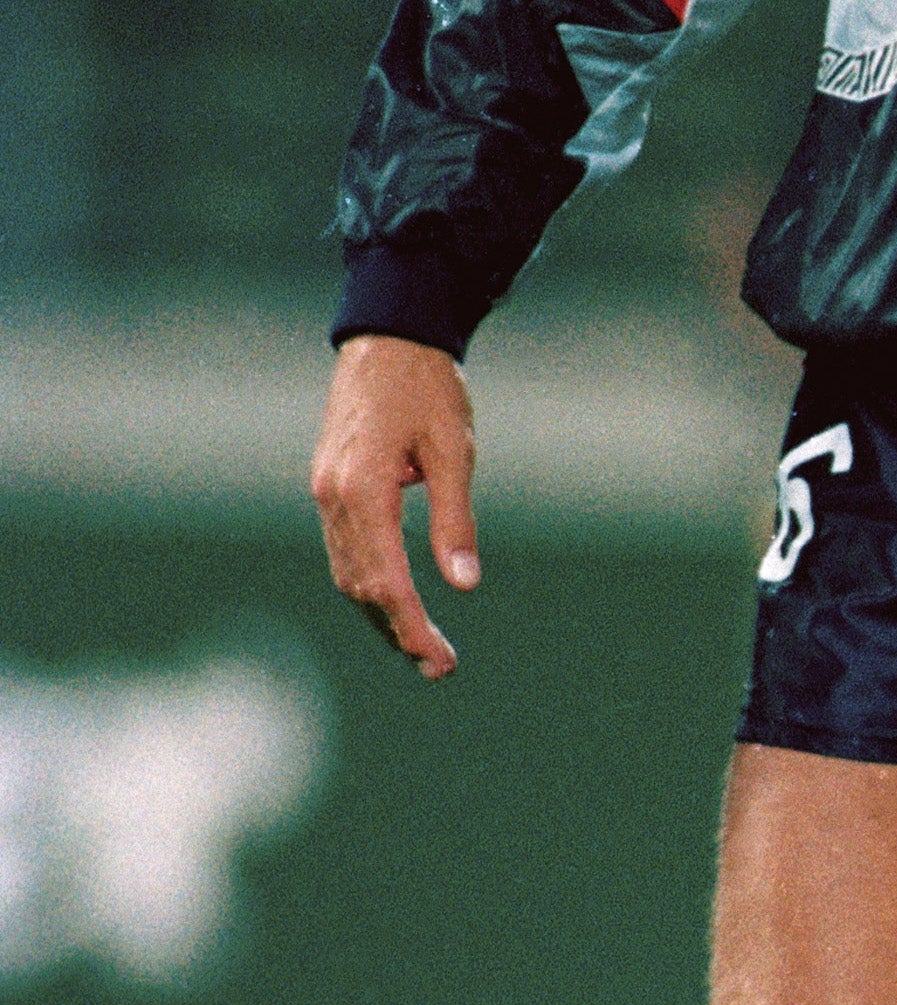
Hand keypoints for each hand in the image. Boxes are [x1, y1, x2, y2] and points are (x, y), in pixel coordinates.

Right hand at [311, 336, 479, 678]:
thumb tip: (463, 583)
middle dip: (397, 630)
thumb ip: (455, 519)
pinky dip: (369, 582)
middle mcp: (333, 497)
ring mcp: (326, 492)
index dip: (410, 626)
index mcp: (362, 490)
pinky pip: (345, 549)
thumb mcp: (454, 451)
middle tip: (438, 666)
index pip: (385, 581)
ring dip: (380, 614)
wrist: (388, 338)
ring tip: (420, 646)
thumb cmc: (428, 389)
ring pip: (348, 572)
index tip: (438, 659)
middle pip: (361, 586)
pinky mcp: (330, 487)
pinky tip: (396, 602)